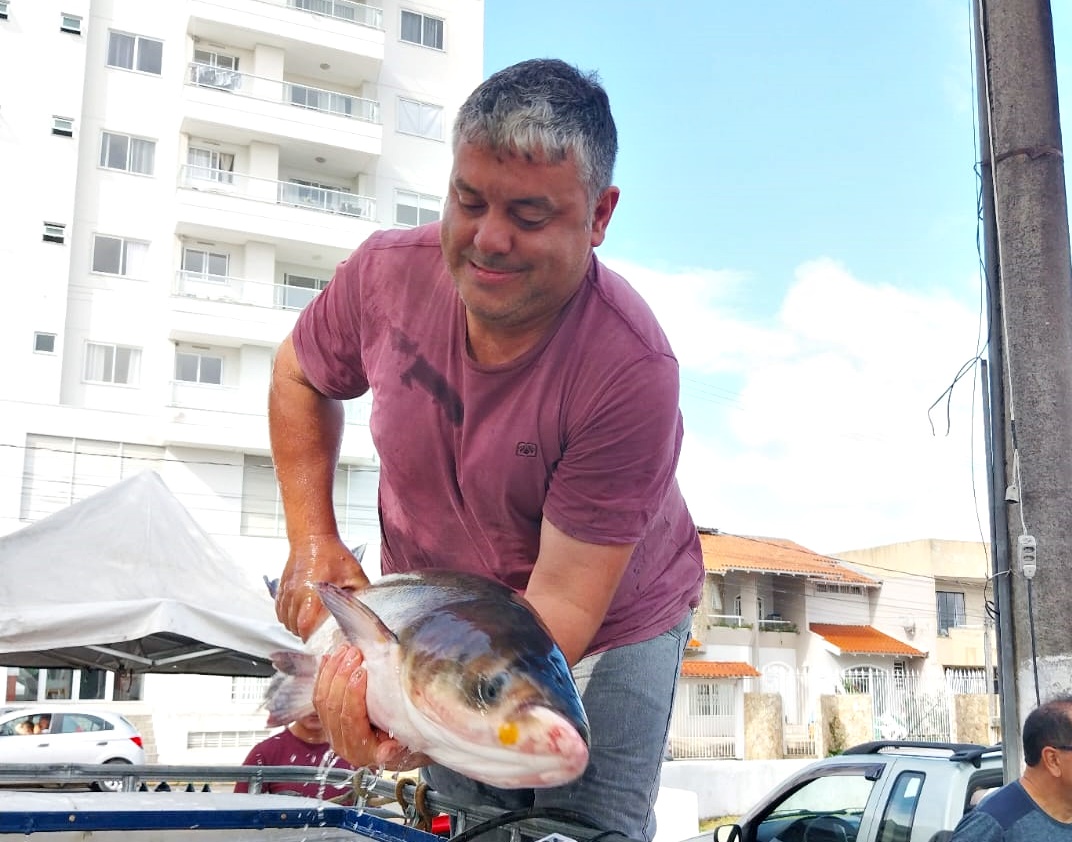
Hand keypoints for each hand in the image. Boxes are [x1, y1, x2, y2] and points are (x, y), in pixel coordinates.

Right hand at [276, 536, 369, 639]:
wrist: (312, 537)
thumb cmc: (333, 554)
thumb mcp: (355, 575)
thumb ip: (361, 596)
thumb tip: (368, 613)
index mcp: (313, 595)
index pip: (306, 629)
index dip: (315, 638)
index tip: (324, 640)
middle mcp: (296, 596)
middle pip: (296, 629)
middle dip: (307, 634)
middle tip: (320, 633)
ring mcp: (286, 593)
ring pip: (287, 622)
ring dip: (297, 627)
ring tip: (312, 624)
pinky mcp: (281, 590)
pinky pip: (280, 612)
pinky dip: (288, 617)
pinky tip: (300, 614)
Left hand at [314, 646, 430, 770]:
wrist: (397, 746)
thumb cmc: (404, 741)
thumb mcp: (406, 745)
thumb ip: (395, 748)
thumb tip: (388, 749)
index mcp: (360, 751)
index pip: (350, 719)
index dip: (353, 694)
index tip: (362, 672)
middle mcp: (341, 742)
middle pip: (332, 706)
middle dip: (342, 676)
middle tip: (354, 654)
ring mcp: (331, 730)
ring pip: (321, 699)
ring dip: (332, 671)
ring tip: (345, 650)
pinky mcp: (326, 718)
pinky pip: (318, 695)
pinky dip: (323, 674)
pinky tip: (328, 658)